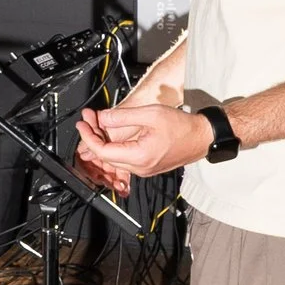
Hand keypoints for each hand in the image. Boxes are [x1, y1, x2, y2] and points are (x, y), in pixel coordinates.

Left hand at [74, 100, 213, 191]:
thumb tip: (102, 118)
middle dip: (93, 136)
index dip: (88, 136)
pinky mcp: (146, 166)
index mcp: (139, 157)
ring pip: (114, 158)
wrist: (202, 137)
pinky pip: (124, 158)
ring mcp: (143, 170)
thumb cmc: (182, 127)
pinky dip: (114, 145)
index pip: (102, 151)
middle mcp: (139, 168)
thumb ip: (123, 117)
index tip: (82, 123)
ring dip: (103, 140)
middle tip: (89, 118)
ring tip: (98, 122)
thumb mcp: (150, 114)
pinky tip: (111, 132)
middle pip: (106, 156)